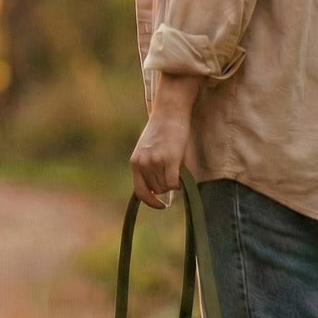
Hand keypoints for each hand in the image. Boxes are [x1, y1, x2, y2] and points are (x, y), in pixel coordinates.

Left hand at [130, 73, 200, 207]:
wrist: (169, 112)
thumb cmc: (162, 130)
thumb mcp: (147, 150)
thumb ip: (149, 169)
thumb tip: (159, 191)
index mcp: (135, 162)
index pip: (140, 191)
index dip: (151, 201)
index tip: (160, 205)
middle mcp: (143, 164)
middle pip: (158, 189)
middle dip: (166, 183)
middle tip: (172, 167)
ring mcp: (155, 162)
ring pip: (167, 187)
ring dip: (174, 180)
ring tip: (175, 161)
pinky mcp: (169, 159)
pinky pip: (175, 183)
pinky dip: (180, 182)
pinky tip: (181, 169)